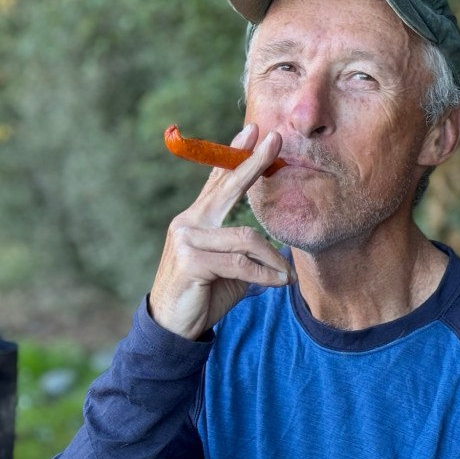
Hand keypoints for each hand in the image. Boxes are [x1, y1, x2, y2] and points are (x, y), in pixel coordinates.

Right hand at [149, 124, 293, 339]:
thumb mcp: (229, 268)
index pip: (218, 181)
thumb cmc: (204, 295)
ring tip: (286, 276)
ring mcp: (186, 239)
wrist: (173, 328)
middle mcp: (188, 223)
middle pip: (227, 187)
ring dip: (272, 259)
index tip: (252, 130)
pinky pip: (240, 262)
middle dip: (253, 163)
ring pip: (245, 238)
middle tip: (276, 139)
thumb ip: (245, 250)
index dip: (235, 155)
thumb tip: (279, 242)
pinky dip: (263, 274)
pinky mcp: (190, 261)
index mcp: (196, 219)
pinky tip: (278, 282)